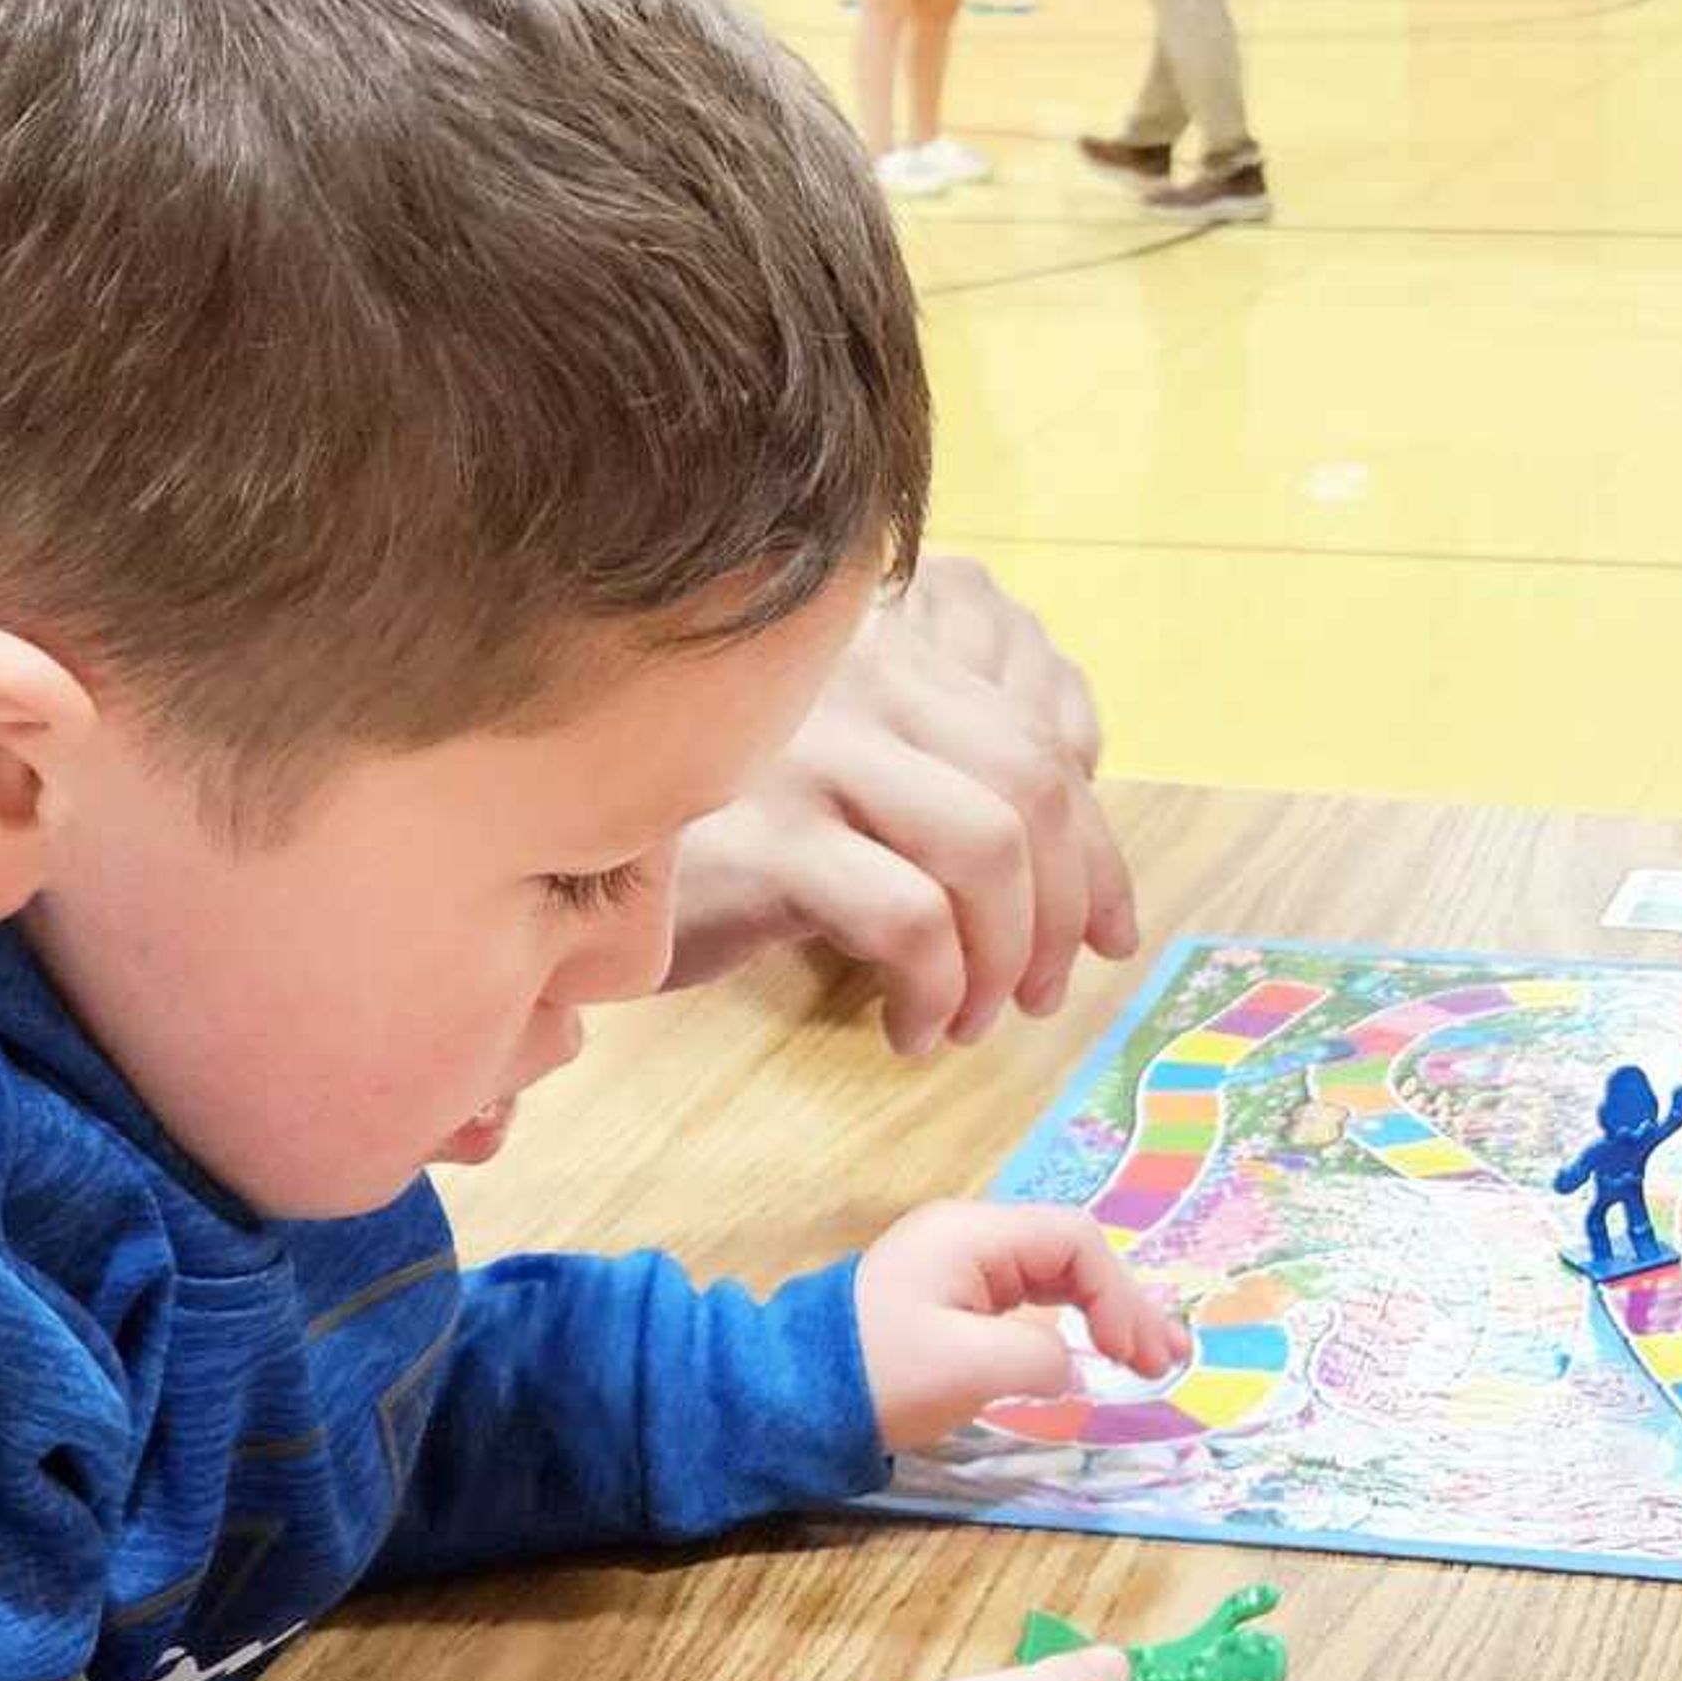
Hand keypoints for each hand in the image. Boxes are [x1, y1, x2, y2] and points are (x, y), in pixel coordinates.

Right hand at [664, 556, 1139, 1050]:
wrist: (568, 865)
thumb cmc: (733, 834)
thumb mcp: (858, 792)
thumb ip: (959, 792)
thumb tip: (1093, 887)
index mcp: (896, 652)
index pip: (1043, 741)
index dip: (1101, 852)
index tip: (1112, 935)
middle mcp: (862, 676)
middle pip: (1035, 786)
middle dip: (1066, 909)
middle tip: (1046, 992)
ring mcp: (814, 749)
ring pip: (988, 849)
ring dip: (1008, 955)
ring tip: (976, 1017)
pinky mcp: (768, 836)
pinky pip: (909, 919)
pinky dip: (937, 989)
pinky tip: (911, 1028)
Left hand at [856, 1196, 1189, 1451]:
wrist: (784, 1396)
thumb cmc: (877, 1374)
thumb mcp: (966, 1368)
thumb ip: (1038, 1358)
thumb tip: (1070, 1365)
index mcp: (974, 1236)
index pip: (1074, 1242)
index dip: (1117, 1294)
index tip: (1131, 1354)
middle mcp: (971, 1240)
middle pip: (1071, 1257)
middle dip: (1124, 1306)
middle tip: (1167, 1360)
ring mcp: (958, 1271)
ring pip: (1054, 1281)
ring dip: (1103, 1317)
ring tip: (1150, 1359)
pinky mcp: (949, 1305)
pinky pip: (1027, 1304)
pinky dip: (1067, 1328)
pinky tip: (1093, 1355)